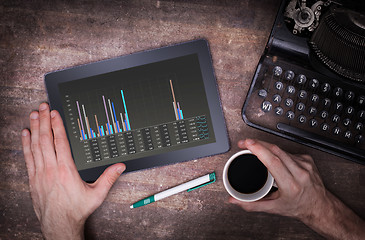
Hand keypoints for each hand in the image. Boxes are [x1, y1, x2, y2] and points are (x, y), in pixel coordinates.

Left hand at [21, 103, 125, 239]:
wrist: (59, 224)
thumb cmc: (76, 210)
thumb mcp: (96, 194)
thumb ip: (109, 178)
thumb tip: (120, 166)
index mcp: (66, 170)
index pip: (60, 142)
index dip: (57, 125)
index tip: (54, 113)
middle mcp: (51, 170)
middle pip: (46, 140)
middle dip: (44, 121)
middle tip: (43, 107)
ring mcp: (40, 174)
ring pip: (35, 146)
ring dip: (35, 129)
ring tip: (34, 115)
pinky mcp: (33, 179)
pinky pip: (28, 157)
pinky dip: (26, 144)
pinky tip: (26, 134)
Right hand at [229, 139, 364, 239]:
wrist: (319, 206)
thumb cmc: (298, 206)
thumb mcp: (273, 208)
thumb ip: (251, 204)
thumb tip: (234, 200)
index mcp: (291, 185)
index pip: (274, 161)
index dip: (259, 150)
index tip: (248, 144)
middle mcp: (299, 172)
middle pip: (275, 151)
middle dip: (257, 143)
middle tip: (244, 143)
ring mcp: (305, 164)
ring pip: (281, 149)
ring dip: (265, 146)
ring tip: (254, 147)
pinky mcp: (307, 159)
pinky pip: (287, 151)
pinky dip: (277, 151)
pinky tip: (272, 156)